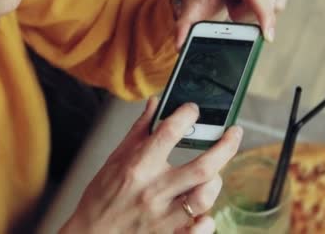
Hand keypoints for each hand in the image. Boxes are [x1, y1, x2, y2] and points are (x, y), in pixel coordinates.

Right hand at [60, 97, 242, 233]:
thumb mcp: (116, 158)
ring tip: (215, 173)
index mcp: (138, 167)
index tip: (193, 109)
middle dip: (225, 147)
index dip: (186, 115)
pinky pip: (199, 229)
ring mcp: (163, 216)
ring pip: (204, 197)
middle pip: (203, 167)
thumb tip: (155, 105)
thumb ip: (140, 131)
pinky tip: (204, 210)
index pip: (169, 132)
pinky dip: (206, 220)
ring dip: (216, 181)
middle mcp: (153, 191)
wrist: (91, 233)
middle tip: (233, 133)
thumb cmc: (102, 197)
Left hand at [175, 0, 290, 47]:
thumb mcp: (191, 10)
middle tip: (230, 6)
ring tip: (238, 0)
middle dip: (247, 14)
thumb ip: (184, 27)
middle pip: (263, 4)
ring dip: (255, 11)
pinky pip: (280, 2)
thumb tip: (179, 46)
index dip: (263, 14)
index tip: (268, 37)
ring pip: (274, 5)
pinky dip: (266, 7)